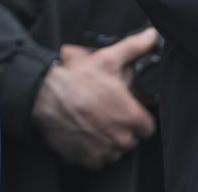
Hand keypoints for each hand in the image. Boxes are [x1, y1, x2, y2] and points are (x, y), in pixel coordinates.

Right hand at [32, 29, 159, 169]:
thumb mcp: (108, 58)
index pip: (147, 128)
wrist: (45, 96)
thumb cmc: (77, 79)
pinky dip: (90, 151)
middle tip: (107, 115)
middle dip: (121, 130)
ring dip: (107, 142)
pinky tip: (83, 134)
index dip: (137, 119)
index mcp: (131, 117)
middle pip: (130, 141)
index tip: (127, 112)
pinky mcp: (86, 159)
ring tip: (94, 124)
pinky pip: (96, 161)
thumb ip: (134, 48)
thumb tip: (152, 36)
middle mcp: (120, 138)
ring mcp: (103, 151)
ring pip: (113, 152)